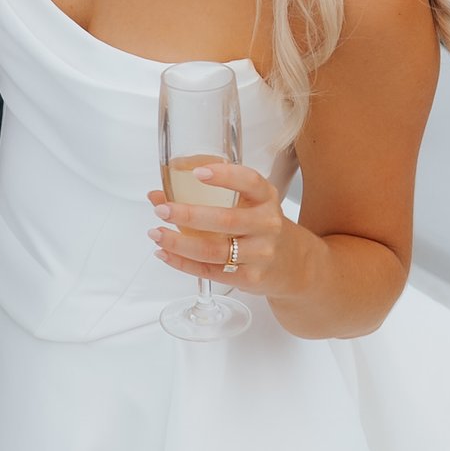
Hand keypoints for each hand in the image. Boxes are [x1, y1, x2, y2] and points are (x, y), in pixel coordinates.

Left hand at [147, 158, 292, 296]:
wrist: (293, 264)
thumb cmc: (261, 227)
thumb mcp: (248, 204)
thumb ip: (207, 194)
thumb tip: (156, 194)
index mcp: (266, 198)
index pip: (249, 182)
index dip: (224, 175)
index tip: (197, 172)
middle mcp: (267, 224)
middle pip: (225, 220)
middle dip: (188, 214)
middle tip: (162, 209)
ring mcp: (261, 254)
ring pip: (213, 250)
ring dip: (178, 242)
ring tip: (156, 233)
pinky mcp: (250, 278)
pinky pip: (210, 271)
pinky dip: (182, 263)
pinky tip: (165, 253)